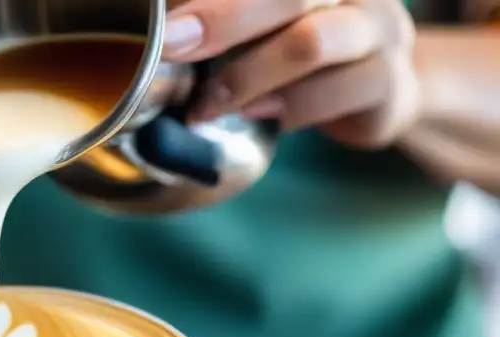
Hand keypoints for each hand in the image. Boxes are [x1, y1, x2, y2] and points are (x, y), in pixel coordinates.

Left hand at [161, 0, 421, 148]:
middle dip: (222, 20)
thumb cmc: (296, 46)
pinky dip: (288, 109)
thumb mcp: (258, 23)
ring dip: (246, 77)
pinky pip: (335, 93)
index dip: (214, 3)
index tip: (166, 28)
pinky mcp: (389, 81)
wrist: (376, 91)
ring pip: (310, 44)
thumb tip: (156, 26)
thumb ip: (216, 19)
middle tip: (172, 48)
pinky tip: (260, 116)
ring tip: (205, 105)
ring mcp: (380, 28)